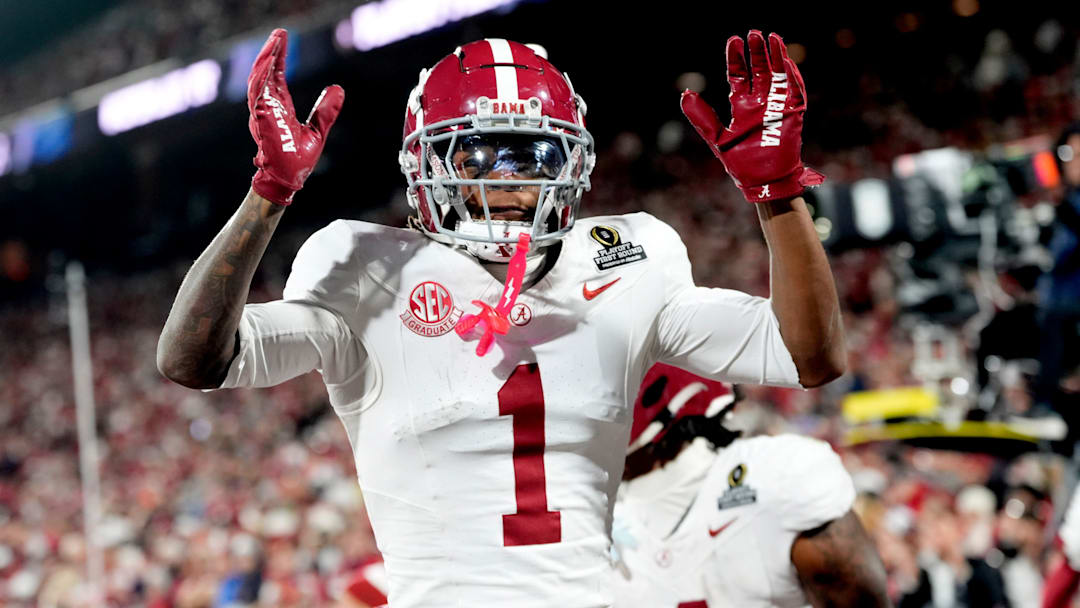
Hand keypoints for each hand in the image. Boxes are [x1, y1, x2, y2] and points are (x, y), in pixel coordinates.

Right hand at [247, 28, 343, 204]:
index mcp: (279, 108)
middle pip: (265, 73)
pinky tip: (269, 61)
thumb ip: (325, 110)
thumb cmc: (297, 160)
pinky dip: (263, 76)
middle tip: (279, 34)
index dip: (278, 58)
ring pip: (259, 78)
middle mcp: (267, 106)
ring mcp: (262, 112)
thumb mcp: (318, 130)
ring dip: (266, 59)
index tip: (283, 40)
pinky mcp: (261, 118)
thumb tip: (338, 89)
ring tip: (275, 41)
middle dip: (271, 52)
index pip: (275, 76)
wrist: (289, 179)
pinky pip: (259, 92)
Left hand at [681, 30, 822, 202]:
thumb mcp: (717, 137)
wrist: (763, 182)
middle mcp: (759, 102)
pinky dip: (791, 75)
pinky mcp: (793, 114)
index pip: (738, 75)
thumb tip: (685, 93)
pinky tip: (785, 60)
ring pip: (777, 75)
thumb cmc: (740, 163)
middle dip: (756, 52)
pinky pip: (794, 90)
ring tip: (771, 37)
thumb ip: (701, 116)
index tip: (734, 40)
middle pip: (759, 70)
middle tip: (753, 33)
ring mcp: (777, 106)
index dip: (736, 58)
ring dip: (775, 56)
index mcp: (741, 106)